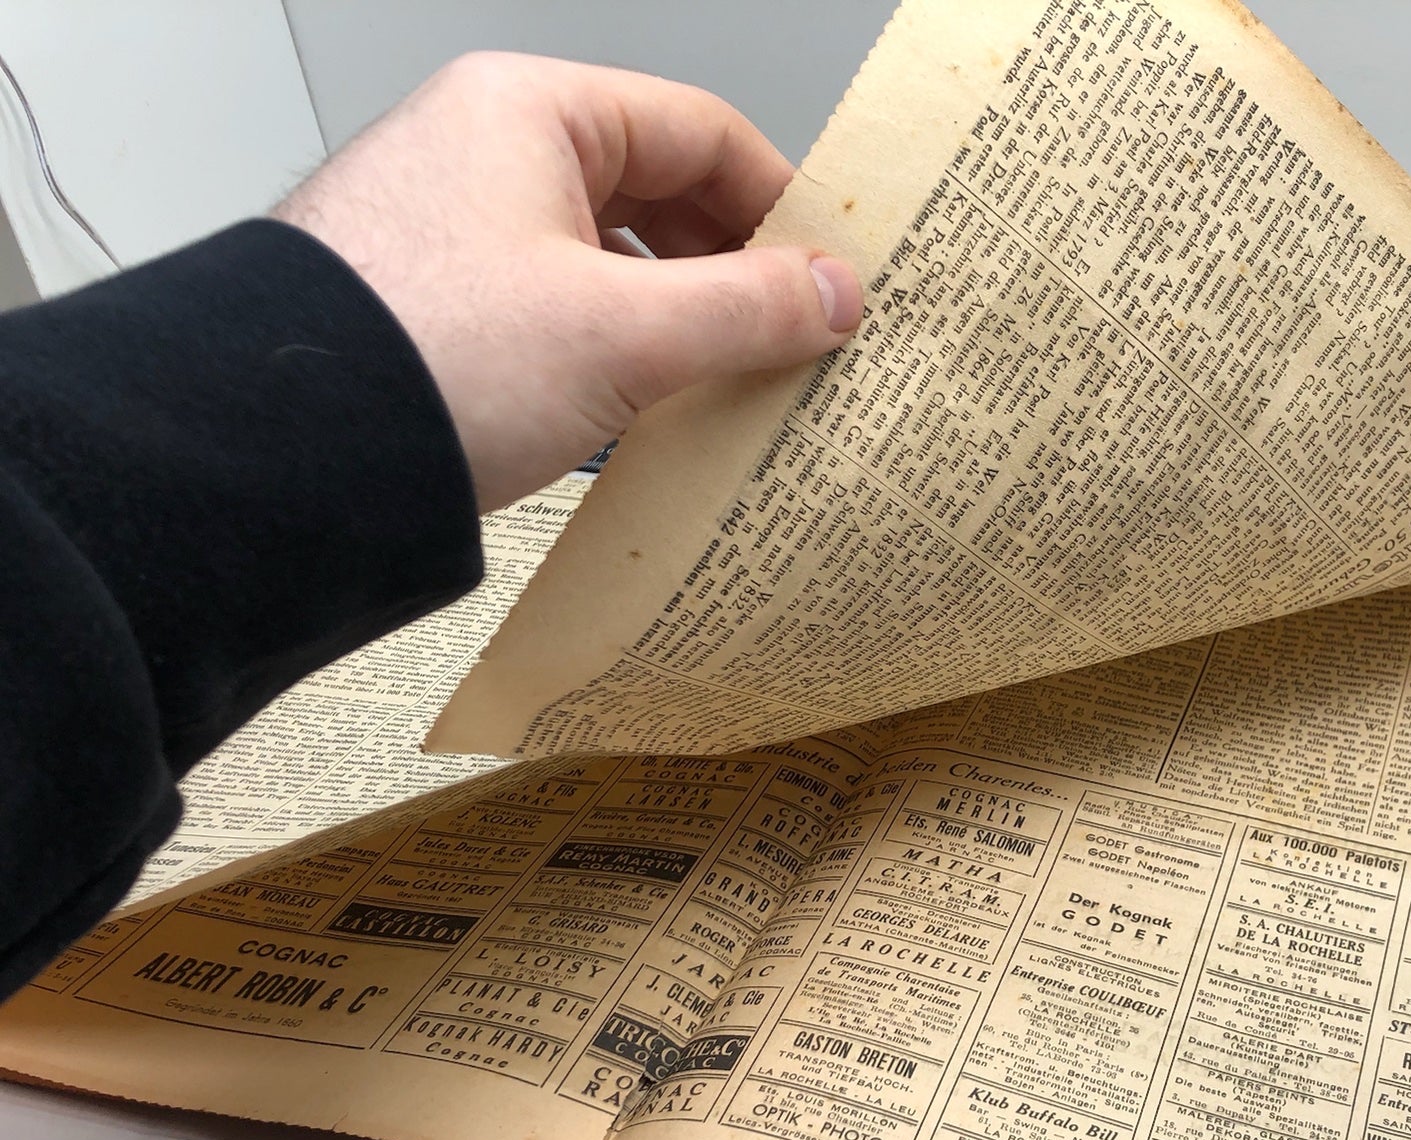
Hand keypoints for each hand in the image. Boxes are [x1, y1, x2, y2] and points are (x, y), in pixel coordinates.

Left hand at [274, 52, 861, 509]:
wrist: (274, 458)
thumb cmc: (427, 362)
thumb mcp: (624, 333)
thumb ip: (749, 308)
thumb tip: (836, 295)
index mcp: (531, 111)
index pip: (702, 132)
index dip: (782, 206)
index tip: (832, 280)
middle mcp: (485, 150)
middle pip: (657, 192)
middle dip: (732, 270)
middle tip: (792, 341)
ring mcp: (454, 227)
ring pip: (608, 256)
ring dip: (677, 319)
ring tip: (727, 386)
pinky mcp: (436, 302)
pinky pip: (559, 306)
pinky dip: (615, 349)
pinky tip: (646, 409)